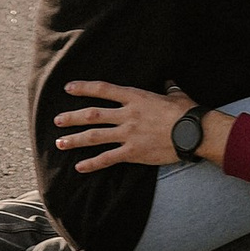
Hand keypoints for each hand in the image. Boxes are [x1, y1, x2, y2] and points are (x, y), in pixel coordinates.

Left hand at [57, 78, 189, 171]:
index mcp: (136, 97)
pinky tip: (80, 167)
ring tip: (60, 143)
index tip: (68, 88)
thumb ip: (168, 89)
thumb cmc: (186, 112)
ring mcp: (128, 134)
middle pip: (93, 115)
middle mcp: (127, 114)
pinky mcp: (132, 152)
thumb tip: (169, 83)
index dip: (84, 88)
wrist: (193, 132)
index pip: (104, 90)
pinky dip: (92, 163)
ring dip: (75, 140)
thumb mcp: (176, 95)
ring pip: (95, 136)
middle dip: (72, 117)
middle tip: (57, 120)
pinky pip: (107, 159)